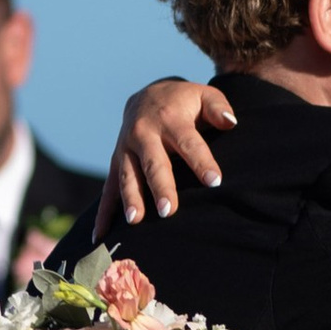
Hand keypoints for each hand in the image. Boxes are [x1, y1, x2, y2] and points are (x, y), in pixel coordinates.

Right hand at [95, 78, 238, 233]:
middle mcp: (143, 134)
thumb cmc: (183, 103)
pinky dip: (103, 212)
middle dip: (160, 187)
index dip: (202, 162)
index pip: (189, 143)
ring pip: (127, 176)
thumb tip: (229, 121)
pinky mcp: (115, 162)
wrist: (146, 96)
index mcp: (170, 119)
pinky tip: (100, 234)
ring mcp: (125, 149)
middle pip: (154, 163)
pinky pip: (108, 189)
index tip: (214, 182)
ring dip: (131, 198)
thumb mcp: (203, 95)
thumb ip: (217, 107)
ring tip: (136, 220)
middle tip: (168, 210)